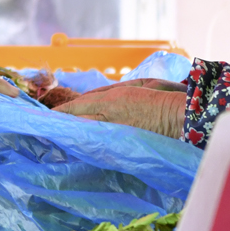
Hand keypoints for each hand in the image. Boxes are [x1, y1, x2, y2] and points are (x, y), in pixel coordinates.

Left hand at [59, 81, 188, 138]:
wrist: (184, 117)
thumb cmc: (164, 95)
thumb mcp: (137, 84)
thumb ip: (112, 90)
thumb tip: (92, 97)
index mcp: (111, 99)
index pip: (77, 107)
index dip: (61, 112)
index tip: (48, 115)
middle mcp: (109, 117)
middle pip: (77, 123)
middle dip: (61, 126)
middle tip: (46, 129)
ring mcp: (116, 133)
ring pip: (87, 136)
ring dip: (72, 136)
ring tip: (58, 139)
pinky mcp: (125, 146)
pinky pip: (101, 145)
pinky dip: (89, 145)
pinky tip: (82, 147)